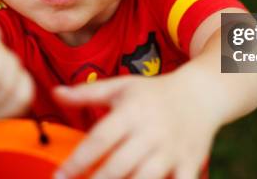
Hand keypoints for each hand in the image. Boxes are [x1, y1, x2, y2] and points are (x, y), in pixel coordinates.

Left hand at [52, 70, 219, 178]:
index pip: (100, 138)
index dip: (78, 160)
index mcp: (133, 111)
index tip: (58, 176)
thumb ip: (88, 92)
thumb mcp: (122, 86)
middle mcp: (151, 132)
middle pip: (119, 165)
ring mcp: (172, 150)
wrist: (201, 94)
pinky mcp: (190, 163)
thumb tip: (55, 93)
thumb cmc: (154, 93)